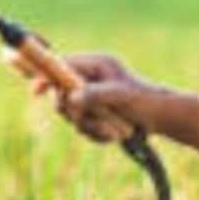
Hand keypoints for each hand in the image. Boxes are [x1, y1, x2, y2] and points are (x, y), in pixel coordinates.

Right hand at [11, 50, 164, 143]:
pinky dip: (96, 134)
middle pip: (60, 93)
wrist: (161, 118)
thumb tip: (71, 97)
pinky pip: (82, 128)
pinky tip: (114, 134)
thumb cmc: (145, 100)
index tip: (36, 91)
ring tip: (112, 129)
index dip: (46, 76)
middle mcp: (88, 79)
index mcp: (95, 65)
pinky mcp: (93, 114)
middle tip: (89, 118)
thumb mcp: (121, 95)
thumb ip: (95, 94)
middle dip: (74, 111)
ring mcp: (89, 97)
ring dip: (90, 126)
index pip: (61, 65)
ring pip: (71, 115)